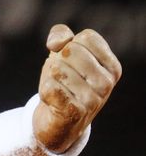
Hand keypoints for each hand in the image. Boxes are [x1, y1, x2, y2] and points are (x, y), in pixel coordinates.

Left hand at [33, 24, 121, 152]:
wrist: (59, 121)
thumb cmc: (63, 81)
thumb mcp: (63, 53)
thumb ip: (61, 34)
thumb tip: (57, 43)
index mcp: (111, 66)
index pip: (87, 37)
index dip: (68, 42)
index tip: (67, 58)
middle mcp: (106, 83)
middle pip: (70, 50)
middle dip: (58, 60)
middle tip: (62, 78)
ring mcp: (93, 99)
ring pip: (58, 68)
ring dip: (51, 77)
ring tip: (60, 90)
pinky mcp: (75, 113)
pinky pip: (50, 87)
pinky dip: (45, 90)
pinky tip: (53, 100)